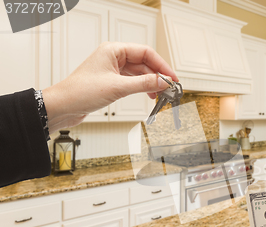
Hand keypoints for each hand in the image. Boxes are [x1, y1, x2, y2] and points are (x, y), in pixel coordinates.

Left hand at [42, 42, 177, 131]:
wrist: (63, 106)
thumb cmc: (80, 92)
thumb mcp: (117, 87)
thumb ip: (143, 84)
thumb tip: (162, 82)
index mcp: (113, 50)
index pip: (145, 52)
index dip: (161, 65)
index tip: (171, 77)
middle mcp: (113, 57)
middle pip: (144, 63)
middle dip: (158, 75)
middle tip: (169, 88)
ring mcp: (113, 70)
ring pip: (139, 73)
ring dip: (151, 83)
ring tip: (161, 94)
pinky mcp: (112, 82)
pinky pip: (133, 82)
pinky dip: (143, 88)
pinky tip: (149, 95)